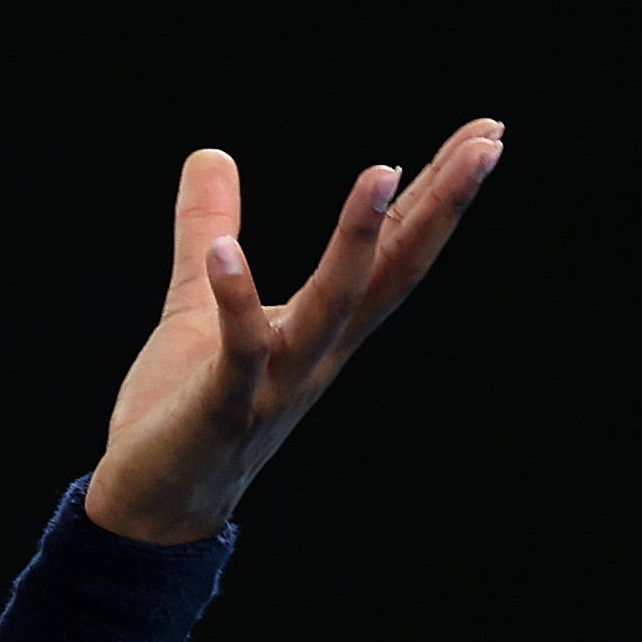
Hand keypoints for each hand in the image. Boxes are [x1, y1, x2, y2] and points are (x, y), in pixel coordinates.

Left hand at [83, 119, 506, 543]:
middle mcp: (316, 353)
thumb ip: (209, 227)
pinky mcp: (222, 408)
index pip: (393, 252)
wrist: (153, 506)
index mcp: (322, 328)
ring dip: (357, 241)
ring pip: (331, 307)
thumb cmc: (183, 408)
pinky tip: (227, 252)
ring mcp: (275, 382)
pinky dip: (235, 303)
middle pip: (392, 272)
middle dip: (440, 207)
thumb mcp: (198, 303)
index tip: (486, 134)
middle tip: (489, 142)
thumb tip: (210, 151)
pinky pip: (238, 353)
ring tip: (383, 168)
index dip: (438, 194)